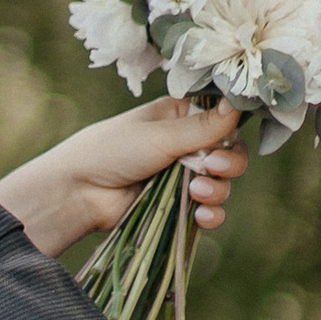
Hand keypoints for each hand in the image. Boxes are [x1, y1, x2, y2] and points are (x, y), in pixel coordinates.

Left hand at [0, 98, 246, 264]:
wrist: (80, 192)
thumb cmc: (113, 150)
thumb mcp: (160, 135)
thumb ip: (204, 127)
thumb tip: (240, 102)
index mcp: (180, 116)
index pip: (223, 118)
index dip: (232, 130)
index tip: (227, 139)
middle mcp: (185, 143)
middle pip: (230, 153)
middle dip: (229, 164)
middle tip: (213, 168)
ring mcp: (182, 176)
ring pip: (223, 184)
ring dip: (218, 190)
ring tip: (196, 193)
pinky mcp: (178, 205)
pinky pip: (209, 210)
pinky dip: (211, 214)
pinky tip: (201, 216)